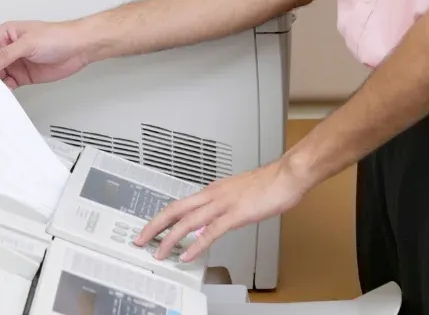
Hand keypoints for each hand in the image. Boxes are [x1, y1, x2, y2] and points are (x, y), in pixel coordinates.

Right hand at [0, 20, 90, 88]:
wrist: (79, 48)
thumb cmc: (58, 36)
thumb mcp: (28, 43)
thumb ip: (6, 55)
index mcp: (5, 34)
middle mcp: (8, 48)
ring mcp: (15, 63)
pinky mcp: (23, 76)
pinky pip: (8, 84)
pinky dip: (4, 90)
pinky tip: (1, 94)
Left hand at [134, 159, 307, 262]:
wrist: (287, 174)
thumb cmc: (269, 183)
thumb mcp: (239, 192)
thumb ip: (225, 203)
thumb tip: (215, 216)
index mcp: (213, 189)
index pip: (180, 203)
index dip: (162, 217)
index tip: (152, 228)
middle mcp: (213, 194)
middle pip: (175, 209)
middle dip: (155, 225)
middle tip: (140, 239)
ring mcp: (223, 204)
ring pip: (188, 221)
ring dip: (170, 238)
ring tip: (160, 252)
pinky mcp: (236, 214)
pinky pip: (211, 232)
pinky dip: (197, 244)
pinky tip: (189, 255)